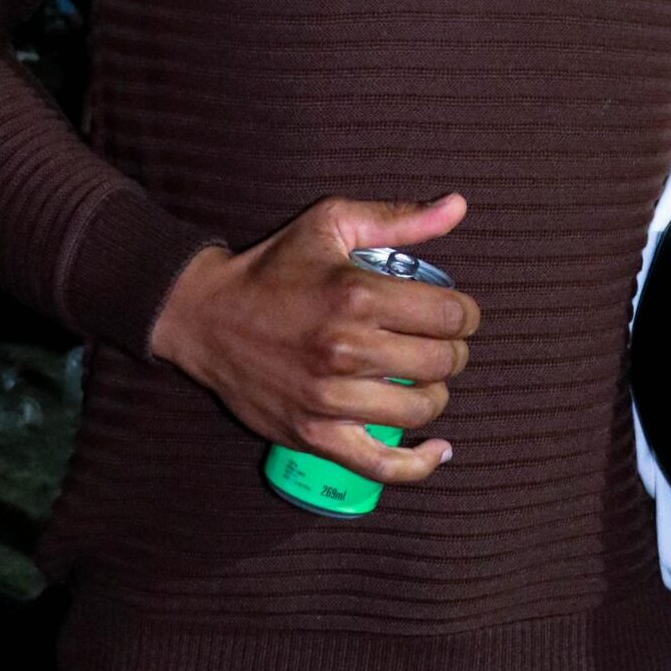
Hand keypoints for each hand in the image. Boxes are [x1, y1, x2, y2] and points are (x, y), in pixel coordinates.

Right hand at [151, 193, 479, 485]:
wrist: (204, 316)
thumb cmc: (274, 268)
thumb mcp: (331, 225)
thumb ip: (399, 219)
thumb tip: (458, 206)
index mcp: (355, 294)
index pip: (449, 315)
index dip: (465, 314)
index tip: (456, 314)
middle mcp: (345, 348)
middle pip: (441, 362)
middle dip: (452, 351)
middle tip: (437, 342)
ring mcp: (329, 398)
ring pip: (421, 409)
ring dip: (435, 393)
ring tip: (421, 378)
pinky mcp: (314, 434)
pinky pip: (382, 465)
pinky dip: (420, 463)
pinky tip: (438, 448)